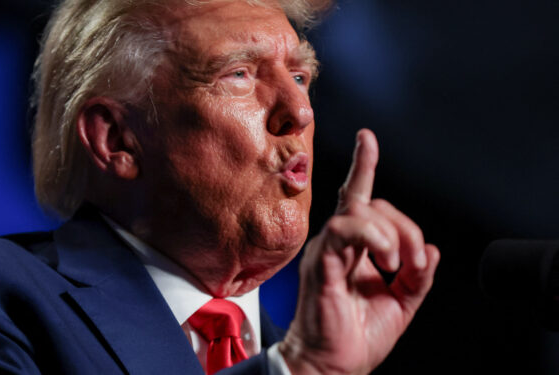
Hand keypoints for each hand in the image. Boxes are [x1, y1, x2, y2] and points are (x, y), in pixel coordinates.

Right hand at [279, 129, 439, 374]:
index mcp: (352, 249)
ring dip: (392, 234)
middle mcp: (336, 244)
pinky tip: (385, 260)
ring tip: (399, 267)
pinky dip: (373, 237)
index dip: (363, 166)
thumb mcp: (401, 303)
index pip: (359, 199)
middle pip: (373, 204)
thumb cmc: (356, 337)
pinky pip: (345, 229)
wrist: (332, 366)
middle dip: (405, 227)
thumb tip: (431, 249)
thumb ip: (418, 276)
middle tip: (415, 267)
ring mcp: (327, 250)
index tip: (366, 138)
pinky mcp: (322, 262)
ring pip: (360, 211)